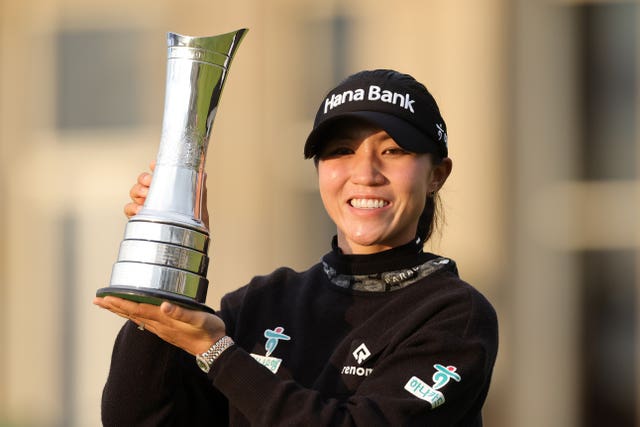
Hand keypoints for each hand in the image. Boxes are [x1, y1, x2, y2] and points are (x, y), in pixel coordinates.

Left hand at [94, 296, 225, 355]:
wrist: (215, 348)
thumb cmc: (209, 331)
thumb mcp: (199, 320)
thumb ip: (181, 313)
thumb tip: (163, 306)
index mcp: (164, 320)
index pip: (137, 309)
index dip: (121, 303)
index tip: (105, 297)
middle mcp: (159, 325)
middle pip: (131, 314)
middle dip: (114, 306)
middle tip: (97, 299)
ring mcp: (162, 329)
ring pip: (136, 318)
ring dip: (121, 310)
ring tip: (108, 304)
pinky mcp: (166, 331)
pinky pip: (144, 321)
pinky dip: (133, 314)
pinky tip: (132, 312)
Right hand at [123, 161, 209, 227]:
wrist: (189, 242)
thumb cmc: (194, 223)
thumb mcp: (199, 205)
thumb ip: (199, 189)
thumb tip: (203, 174)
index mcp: (168, 188)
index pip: (157, 173)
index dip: (154, 167)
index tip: (154, 165)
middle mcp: (155, 195)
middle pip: (142, 180)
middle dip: (144, 178)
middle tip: (150, 182)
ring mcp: (145, 205)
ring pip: (134, 192)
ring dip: (138, 191)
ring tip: (146, 196)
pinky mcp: (139, 218)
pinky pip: (128, 209)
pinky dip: (132, 207)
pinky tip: (140, 210)